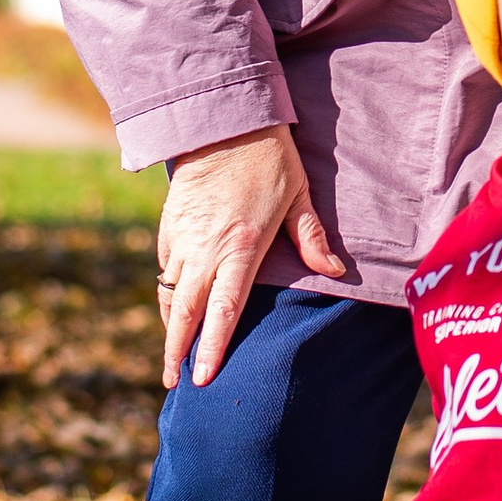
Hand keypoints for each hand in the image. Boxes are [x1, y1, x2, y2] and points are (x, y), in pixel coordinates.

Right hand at [159, 123, 348, 386]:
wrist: (222, 116)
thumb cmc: (268, 156)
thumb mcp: (298, 195)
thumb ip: (311, 238)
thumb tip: (336, 272)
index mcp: (242, 246)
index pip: (223, 310)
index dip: (211, 348)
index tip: (202, 378)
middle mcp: (206, 247)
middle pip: (184, 312)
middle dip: (177, 351)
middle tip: (174, 384)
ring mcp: (183, 235)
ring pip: (170, 292)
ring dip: (169, 327)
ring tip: (171, 357)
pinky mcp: (170, 221)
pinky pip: (165, 266)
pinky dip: (166, 291)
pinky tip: (171, 307)